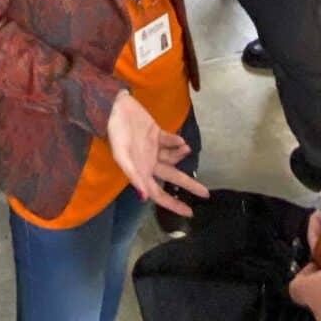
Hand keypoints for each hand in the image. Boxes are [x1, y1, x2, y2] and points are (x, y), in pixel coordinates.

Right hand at [105, 92, 208, 216]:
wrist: (115, 107)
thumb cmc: (116, 133)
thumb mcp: (121, 156)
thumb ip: (133, 176)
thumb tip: (143, 197)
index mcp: (140, 172)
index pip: (158, 194)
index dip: (173, 204)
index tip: (189, 212)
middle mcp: (148, 163)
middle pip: (172, 178)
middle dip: (188, 185)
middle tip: (205, 193)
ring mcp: (153, 149)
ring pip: (173, 158)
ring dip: (180, 155)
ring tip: (186, 148)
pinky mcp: (156, 134)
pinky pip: (170, 141)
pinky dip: (176, 142)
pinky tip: (180, 140)